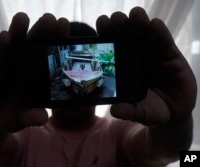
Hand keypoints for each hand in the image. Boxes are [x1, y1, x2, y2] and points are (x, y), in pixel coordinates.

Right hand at [0, 13, 69, 131]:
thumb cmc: (9, 116)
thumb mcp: (19, 120)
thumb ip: (30, 117)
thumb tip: (42, 118)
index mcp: (38, 76)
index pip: (50, 57)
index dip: (58, 43)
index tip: (65, 30)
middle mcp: (26, 65)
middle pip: (35, 45)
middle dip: (43, 31)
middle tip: (51, 19)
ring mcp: (9, 62)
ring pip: (16, 44)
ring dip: (19, 31)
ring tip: (23, 18)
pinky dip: (0, 46)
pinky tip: (5, 37)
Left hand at [96, 7, 196, 125]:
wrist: (174, 113)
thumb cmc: (151, 110)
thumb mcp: (140, 112)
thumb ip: (129, 111)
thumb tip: (115, 110)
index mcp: (124, 66)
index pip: (113, 48)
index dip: (107, 36)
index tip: (101, 25)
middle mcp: (137, 56)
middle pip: (127, 36)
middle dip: (120, 25)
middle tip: (114, 19)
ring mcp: (154, 54)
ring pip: (145, 34)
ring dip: (140, 23)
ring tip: (134, 14)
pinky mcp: (171, 55)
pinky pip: (165, 41)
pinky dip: (160, 33)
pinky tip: (154, 24)